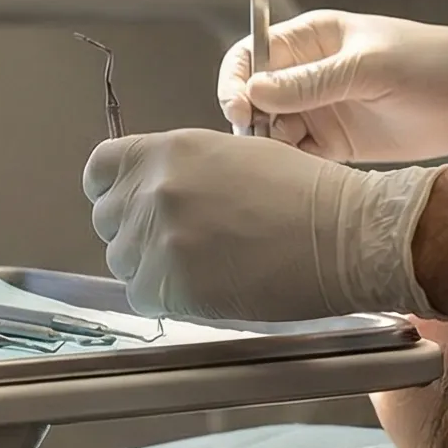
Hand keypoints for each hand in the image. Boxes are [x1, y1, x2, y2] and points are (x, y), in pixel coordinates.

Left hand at [84, 129, 442, 321]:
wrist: (347, 236)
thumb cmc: (306, 194)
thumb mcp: (233, 155)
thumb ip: (181, 170)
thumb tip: (151, 190)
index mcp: (168, 151)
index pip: (100, 170)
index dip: (112, 190)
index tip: (128, 205)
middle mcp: (153, 190)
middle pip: (108, 219)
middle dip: (136, 231)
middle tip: (184, 241)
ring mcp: (158, 238)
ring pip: (122, 260)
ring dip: (151, 266)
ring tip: (204, 263)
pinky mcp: (171, 284)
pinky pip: (142, 295)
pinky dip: (165, 297)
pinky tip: (206, 286)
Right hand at [218, 11, 447, 161]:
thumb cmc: (436, 64)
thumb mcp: (372, 67)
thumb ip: (313, 82)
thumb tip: (255, 92)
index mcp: (312, 40)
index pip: (252, 55)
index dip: (237, 80)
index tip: (240, 108)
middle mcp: (309, 74)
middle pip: (255, 97)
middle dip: (249, 119)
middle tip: (261, 142)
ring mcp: (322, 109)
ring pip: (272, 130)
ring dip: (269, 147)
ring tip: (286, 160)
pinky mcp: (337, 143)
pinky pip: (298, 155)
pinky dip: (291, 166)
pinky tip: (300, 174)